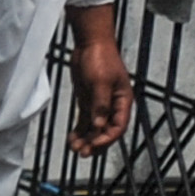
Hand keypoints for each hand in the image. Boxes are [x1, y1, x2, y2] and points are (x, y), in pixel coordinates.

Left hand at [66, 6, 132, 156]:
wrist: (90, 43)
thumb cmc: (100, 58)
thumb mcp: (100, 81)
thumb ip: (100, 105)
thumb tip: (98, 126)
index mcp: (122, 101)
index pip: (118, 126)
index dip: (107, 138)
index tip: (94, 144)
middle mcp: (113, 106)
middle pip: (107, 131)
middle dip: (96, 143)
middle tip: (83, 153)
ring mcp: (99, 104)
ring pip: (95, 129)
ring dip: (86, 140)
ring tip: (74, 148)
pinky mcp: (88, 102)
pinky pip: (85, 122)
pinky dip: (79, 131)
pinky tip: (72, 139)